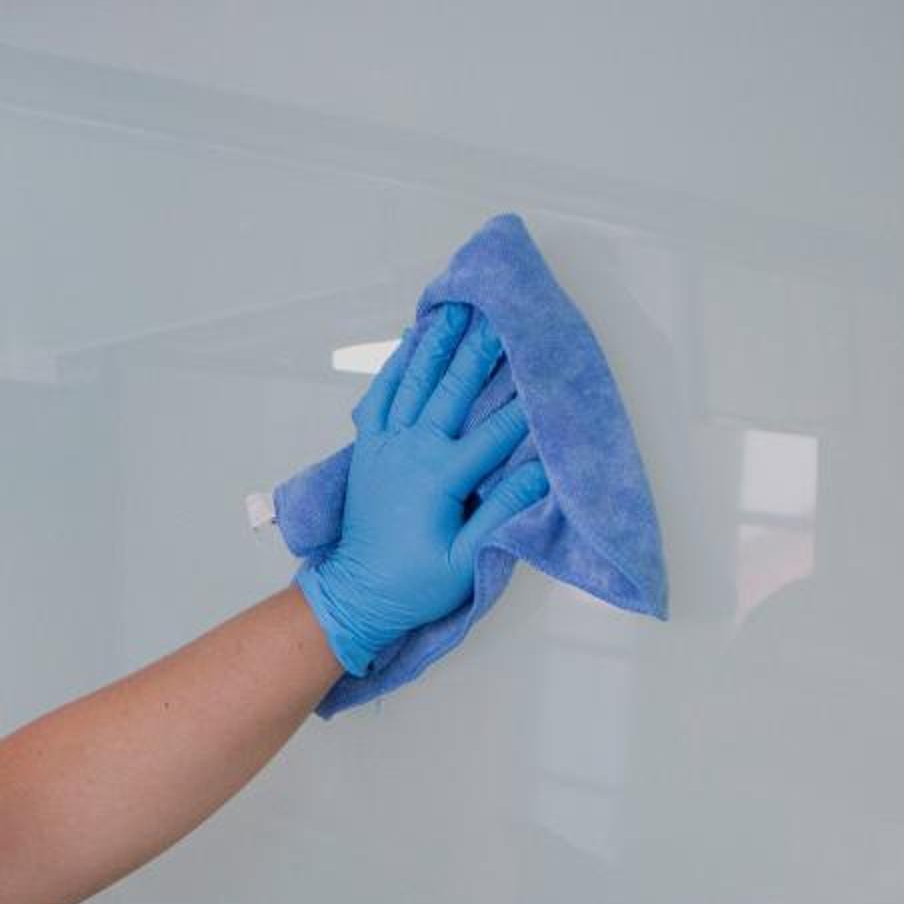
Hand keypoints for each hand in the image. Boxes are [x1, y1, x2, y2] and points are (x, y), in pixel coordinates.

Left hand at [295, 302, 552, 673]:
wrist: (355, 594)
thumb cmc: (413, 584)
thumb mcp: (466, 560)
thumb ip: (501, 512)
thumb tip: (539, 472)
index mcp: (440, 476)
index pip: (496, 432)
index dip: (526, 403)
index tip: (548, 371)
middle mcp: (411, 450)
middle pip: (453, 389)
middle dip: (480, 349)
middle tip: (499, 313)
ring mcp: (385, 445)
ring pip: (414, 382)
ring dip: (437, 344)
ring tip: (454, 310)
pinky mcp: (368, 449)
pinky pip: (380, 396)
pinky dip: (395, 367)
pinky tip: (409, 343)